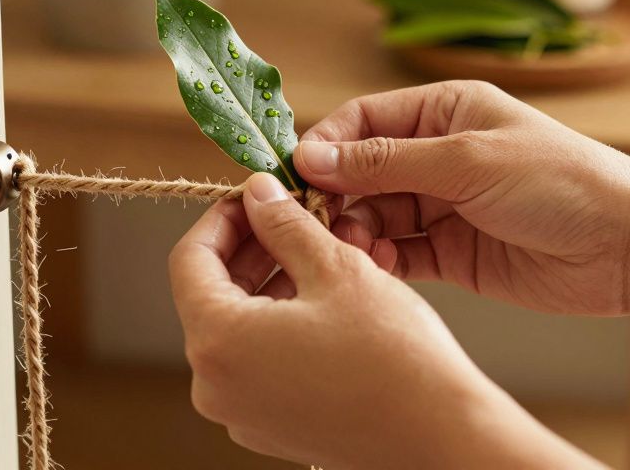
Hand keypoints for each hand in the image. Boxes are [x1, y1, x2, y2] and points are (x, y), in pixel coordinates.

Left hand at [169, 172, 592, 469]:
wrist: (440, 435)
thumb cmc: (393, 355)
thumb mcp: (336, 268)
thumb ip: (284, 224)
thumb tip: (258, 193)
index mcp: (218, 342)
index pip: (189, 260)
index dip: (222, 218)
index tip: (255, 196)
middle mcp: (215, 386)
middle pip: (213, 295)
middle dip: (252, 248)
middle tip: (292, 214)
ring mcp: (242, 412)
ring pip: (241, 327)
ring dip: (272, 282)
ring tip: (319, 250)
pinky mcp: (271, 426)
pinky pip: (261, 361)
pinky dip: (283, 323)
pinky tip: (325, 297)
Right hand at [294, 81, 629, 315]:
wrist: (628, 245)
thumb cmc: (562, 181)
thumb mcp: (467, 161)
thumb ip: (386, 162)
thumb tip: (312, 157)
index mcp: (445, 111)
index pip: (363, 121)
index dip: (327, 146)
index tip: (299, 176)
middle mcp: (438, 155)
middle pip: (360, 172)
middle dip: (336, 197)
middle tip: (322, 225)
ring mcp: (444, 206)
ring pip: (374, 216)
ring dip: (356, 233)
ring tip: (357, 251)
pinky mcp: (452, 254)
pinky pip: (399, 254)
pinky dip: (381, 262)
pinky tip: (379, 269)